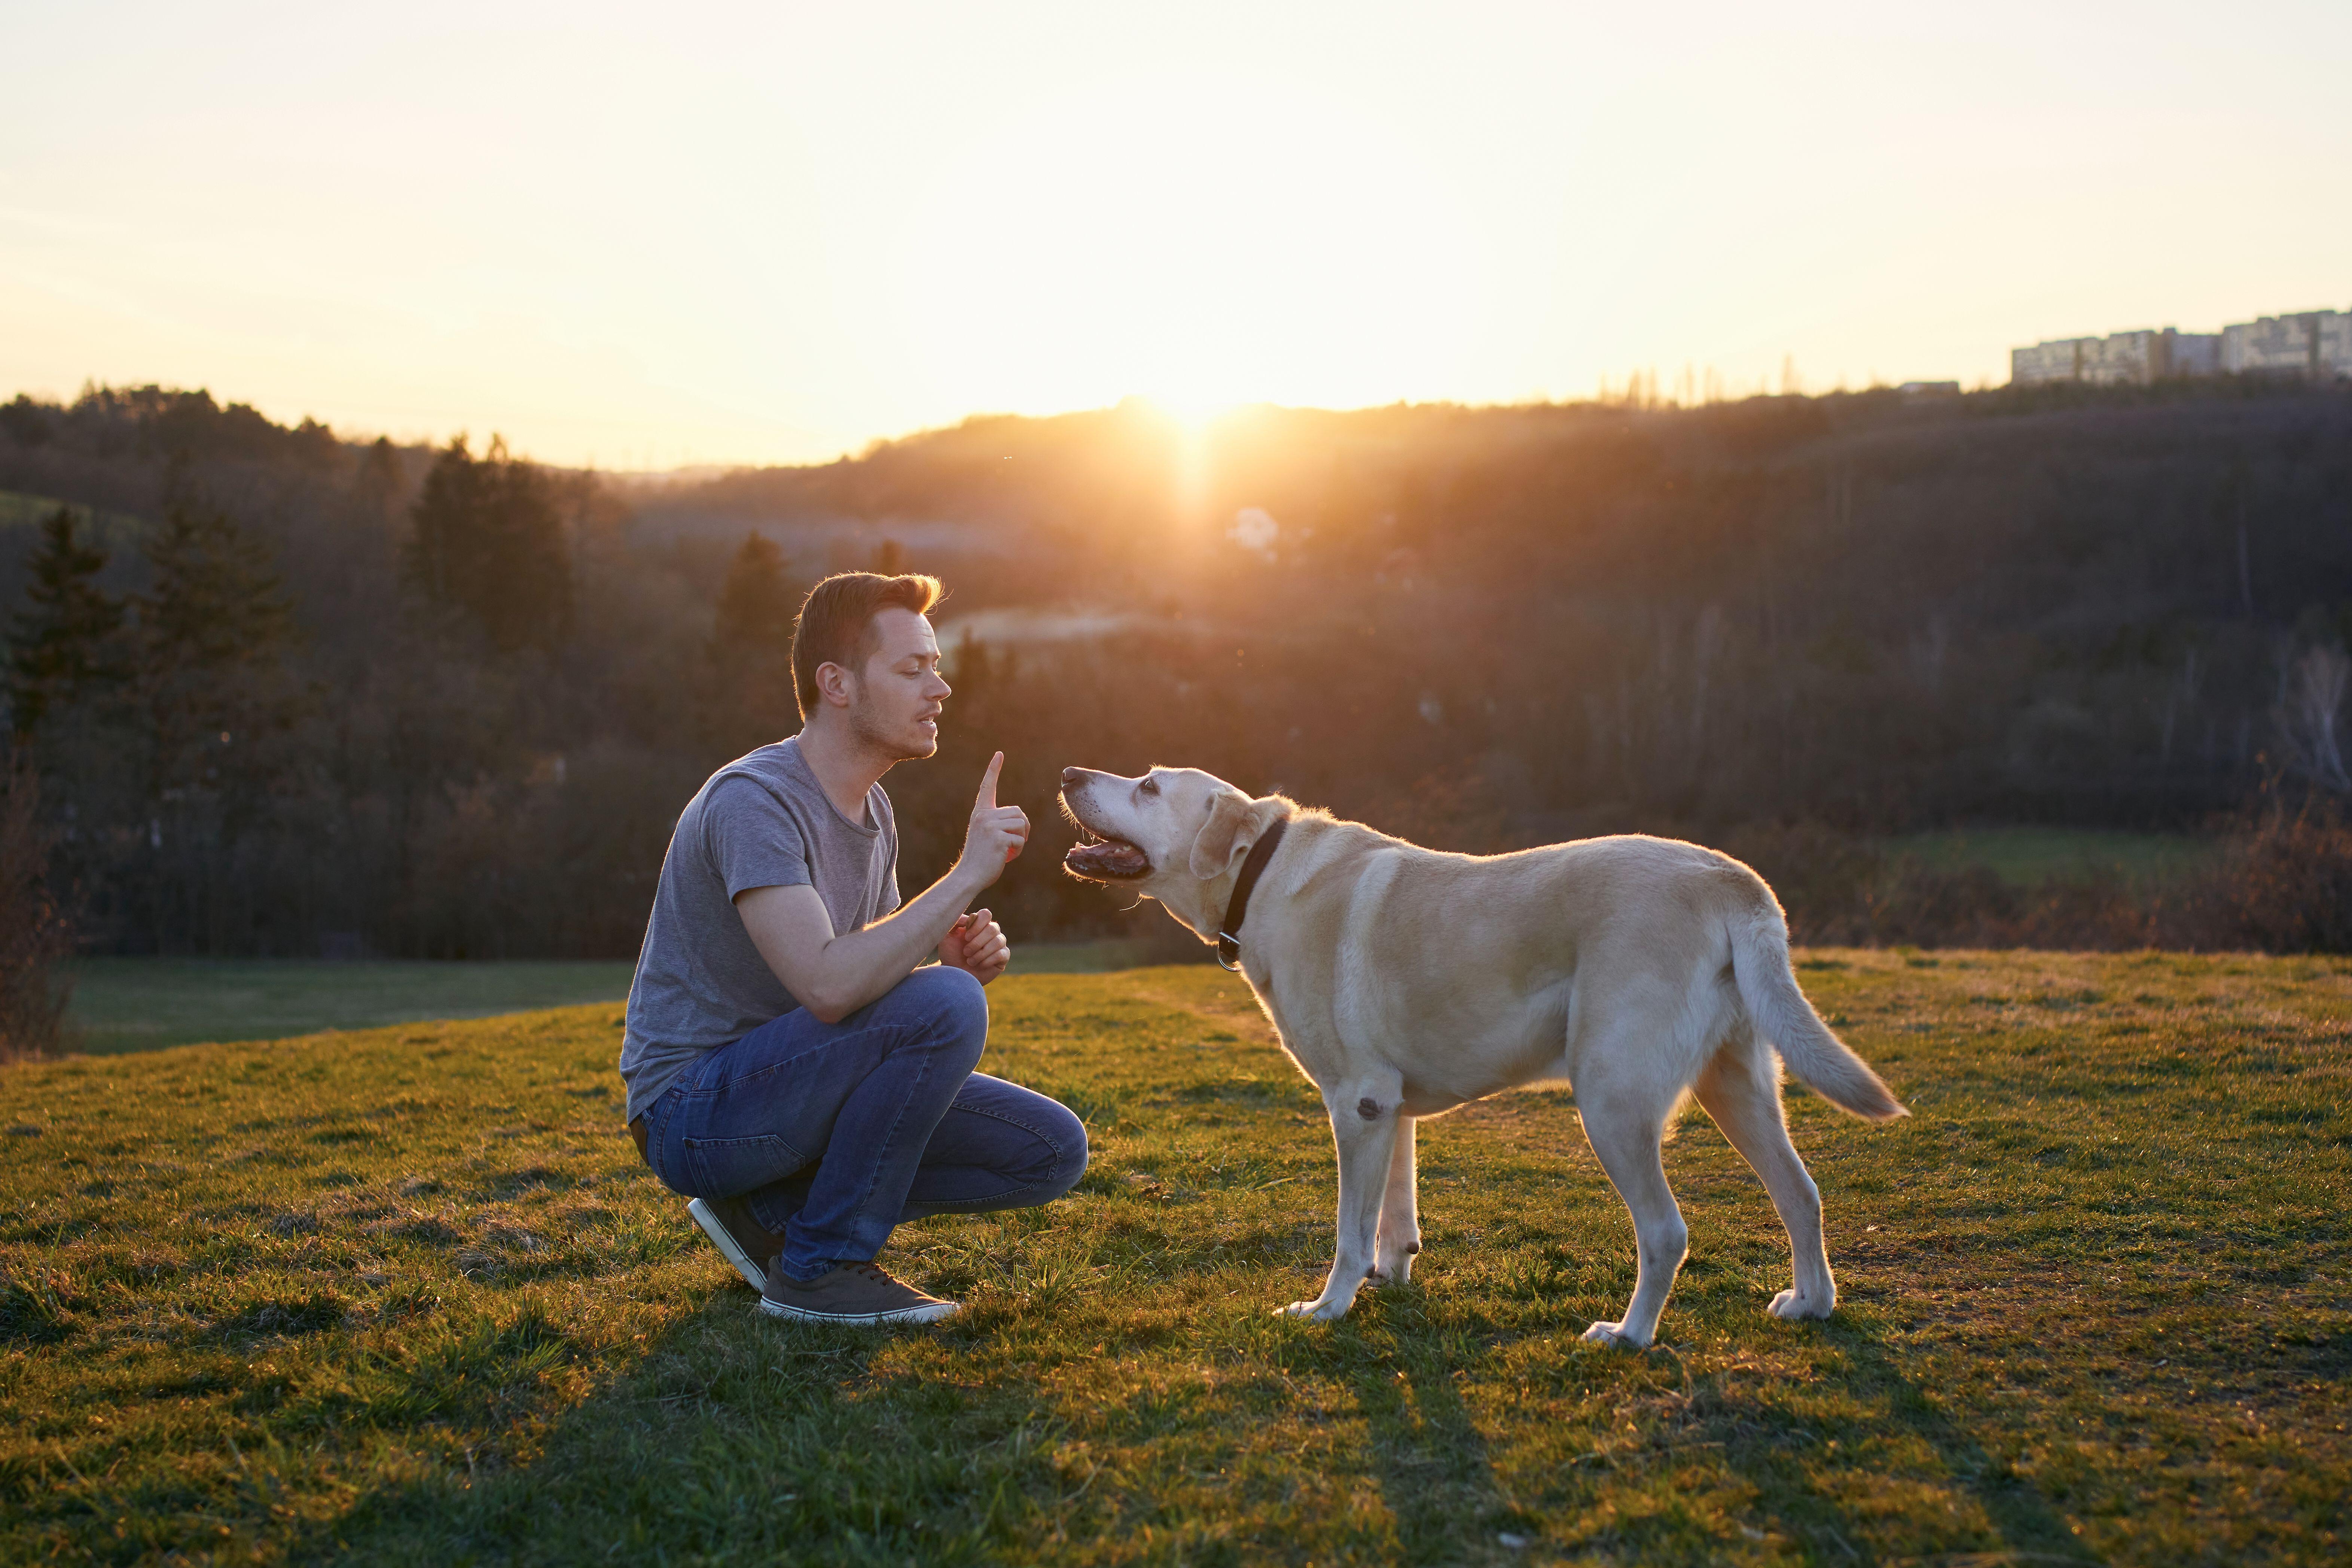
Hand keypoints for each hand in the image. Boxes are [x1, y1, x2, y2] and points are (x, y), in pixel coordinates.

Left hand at [939, 909, 1010, 984]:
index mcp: (979, 923)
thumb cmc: (951, 953)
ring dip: (980, 953)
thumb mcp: (947, 936)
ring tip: (970, 961)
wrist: (955, 973)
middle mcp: (992, 931)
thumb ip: (956, 922)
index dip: (977, 925)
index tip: (966, 937)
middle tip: (966, 952)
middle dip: (977, 942)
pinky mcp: (1003, 957)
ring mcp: (999, 943)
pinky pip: (1000, 954)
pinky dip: (987, 961)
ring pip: (997, 941)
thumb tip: (971, 917)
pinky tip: (979, 965)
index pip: (985, 914)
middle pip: (992, 928)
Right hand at [957, 751, 1028, 889]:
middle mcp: (984, 815)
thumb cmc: (981, 858)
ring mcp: (990, 826)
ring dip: (1022, 839)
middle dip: (1023, 828)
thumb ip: (998, 823)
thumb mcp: (986, 835)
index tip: (999, 754)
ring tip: (1010, 850)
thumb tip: (1020, 820)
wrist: (969, 876)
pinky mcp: (998, 838)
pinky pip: (1021, 839)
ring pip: (1022, 824)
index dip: (994, 769)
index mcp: (980, 812)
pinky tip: (1007, 857)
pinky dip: (1019, 850)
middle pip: (1018, 811)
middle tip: (1015, 842)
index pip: (988, 787)